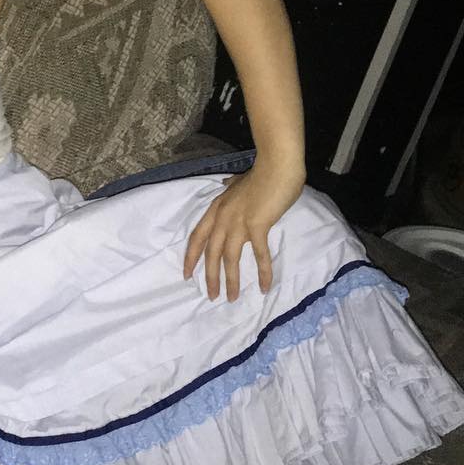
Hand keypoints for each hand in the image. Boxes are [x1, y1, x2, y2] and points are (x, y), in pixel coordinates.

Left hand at [182, 162, 304, 301]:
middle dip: (209, 277)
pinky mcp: (257, 226)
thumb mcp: (238, 183)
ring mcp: (238, 222)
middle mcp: (222, 218)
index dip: (191, 257)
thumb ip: (230, 187)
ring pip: (229, 258)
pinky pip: (260, 255)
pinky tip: (265, 287)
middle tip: (211, 296)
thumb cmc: (262, 174)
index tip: (187, 275)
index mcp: (216, 209)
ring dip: (231, 281)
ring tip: (232, 298)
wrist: (277, 166)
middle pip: (210, 253)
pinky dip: (263, 273)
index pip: (197, 237)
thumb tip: (226, 185)